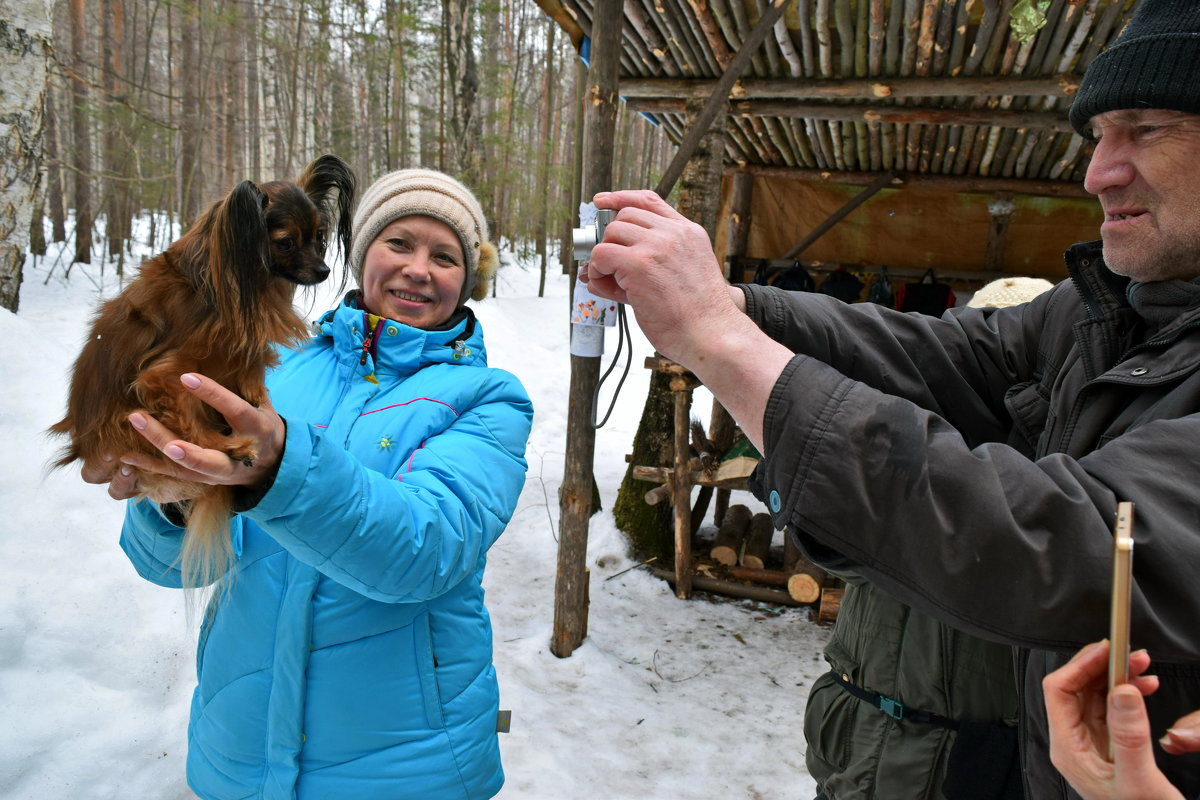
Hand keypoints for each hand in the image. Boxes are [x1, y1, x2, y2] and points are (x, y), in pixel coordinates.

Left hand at [116, 373, 285, 494]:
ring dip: (157, 450)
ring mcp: (221, 472)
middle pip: (206, 457)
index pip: (235, 410)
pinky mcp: (206, 480)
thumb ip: (249, 385)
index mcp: (257, 429)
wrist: (271, 466)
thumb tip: (237, 352)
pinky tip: (127, 455)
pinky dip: (151, 466)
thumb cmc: (262, 426)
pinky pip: (175, 475)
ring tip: (135, 423)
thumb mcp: (264, 405)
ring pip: (187, 468)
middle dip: (178, 444)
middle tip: (143, 420)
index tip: (185, 377)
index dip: (213, 394)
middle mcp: (238, 456)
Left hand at [583, 190, 746, 365]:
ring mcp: (657, 246)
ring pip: (611, 233)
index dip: (621, 198)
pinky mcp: (639, 264)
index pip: (649, 201)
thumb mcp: (681, 276)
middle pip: (625, 217)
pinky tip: (606, 285)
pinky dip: (597, 270)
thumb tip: (598, 269)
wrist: (712, 334)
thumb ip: (645, 264)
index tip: (603, 202)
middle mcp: (674, 234)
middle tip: (605, 264)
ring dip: (603, 257)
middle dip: (609, 239)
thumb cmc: (698, 317)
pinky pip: (602, 255)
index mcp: (688, 233)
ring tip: (609, 280)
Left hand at [1044, 639, 1182, 799]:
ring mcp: (1090, 741)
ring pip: (1095, 694)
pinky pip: (1112, 707)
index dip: (1080, 665)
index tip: (1107, 650)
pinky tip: (1146, 687)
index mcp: (1067, 748)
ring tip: (1143, 665)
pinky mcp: (1109, 743)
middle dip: (1102, 666)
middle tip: (1131, 653)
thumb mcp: (1138, 779)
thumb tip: (1124, 690)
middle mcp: (1073, 741)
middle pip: (1076, 687)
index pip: (1058, 691)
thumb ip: (1130, 735)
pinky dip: (1128, 693)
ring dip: (1118, 676)